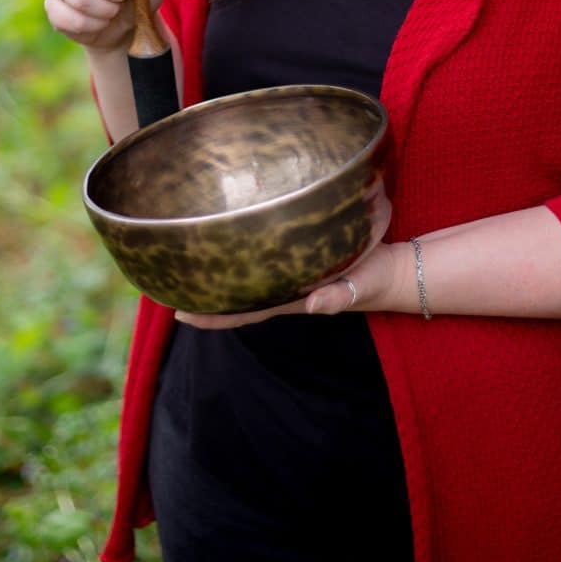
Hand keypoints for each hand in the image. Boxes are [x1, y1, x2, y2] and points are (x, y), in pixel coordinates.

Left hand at [174, 241, 406, 329]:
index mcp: (292, 299)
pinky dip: (242, 257)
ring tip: (187, 261)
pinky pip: (263, 261)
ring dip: (219, 276)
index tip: (178, 314)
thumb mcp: (361, 286)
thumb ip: (340, 296)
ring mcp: (291, 275)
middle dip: (203, 293)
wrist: (394, 269)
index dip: (211, 315)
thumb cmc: (376, 279)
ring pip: (246, 280)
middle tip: (165, 282)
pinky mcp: (300, 258)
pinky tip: (229, 245)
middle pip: (236, 297)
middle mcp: (285, 289)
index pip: (244, 311)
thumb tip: (314, 304)